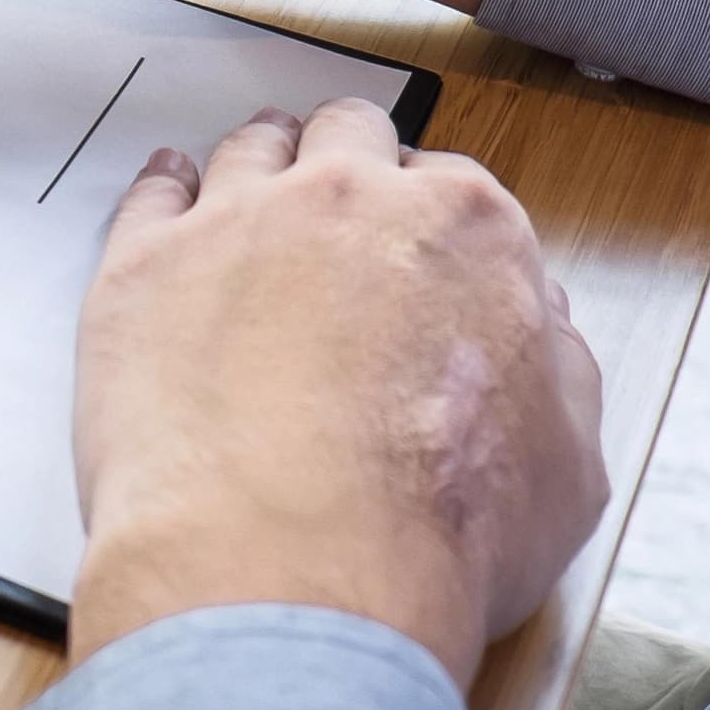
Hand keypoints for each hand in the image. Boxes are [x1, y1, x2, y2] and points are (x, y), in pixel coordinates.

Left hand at [67, 101, 607, 687]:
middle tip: (337, 204)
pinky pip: (151, 193)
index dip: (431, 220)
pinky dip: (164, 190)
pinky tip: (168, 198)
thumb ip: (559, 374)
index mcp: (464, 229)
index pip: (450, 186)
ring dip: (259, 164)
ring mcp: (237, 222)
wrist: (293, 569)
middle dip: (347, 164)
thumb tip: (543, 331)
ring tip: (253, 187)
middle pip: (346, 140)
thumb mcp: (567, 466)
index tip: (415, 247)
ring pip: (249, 151)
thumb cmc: (432, 532)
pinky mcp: (143, 264)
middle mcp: (349, 199)